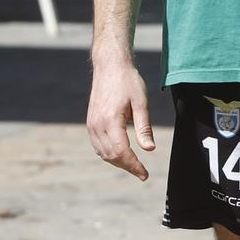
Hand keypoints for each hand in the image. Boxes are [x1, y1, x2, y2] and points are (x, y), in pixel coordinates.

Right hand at [86, 54, 155, 180]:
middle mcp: (97, 124)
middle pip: (111, 156)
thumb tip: (149, 149)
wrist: (109, 65)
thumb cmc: (128, 81)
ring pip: (103, 153)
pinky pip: (97, 145)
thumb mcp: (141, 102)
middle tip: (142, 173)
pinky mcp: (90, 122)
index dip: (134, 165)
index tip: (145, 174)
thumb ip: (144, 127)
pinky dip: (108, 154)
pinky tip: (120, 154)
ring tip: (133, 165)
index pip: (121, 152)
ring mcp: (91, 124)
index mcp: (111, 120)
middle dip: (127, 167)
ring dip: (117, 162)